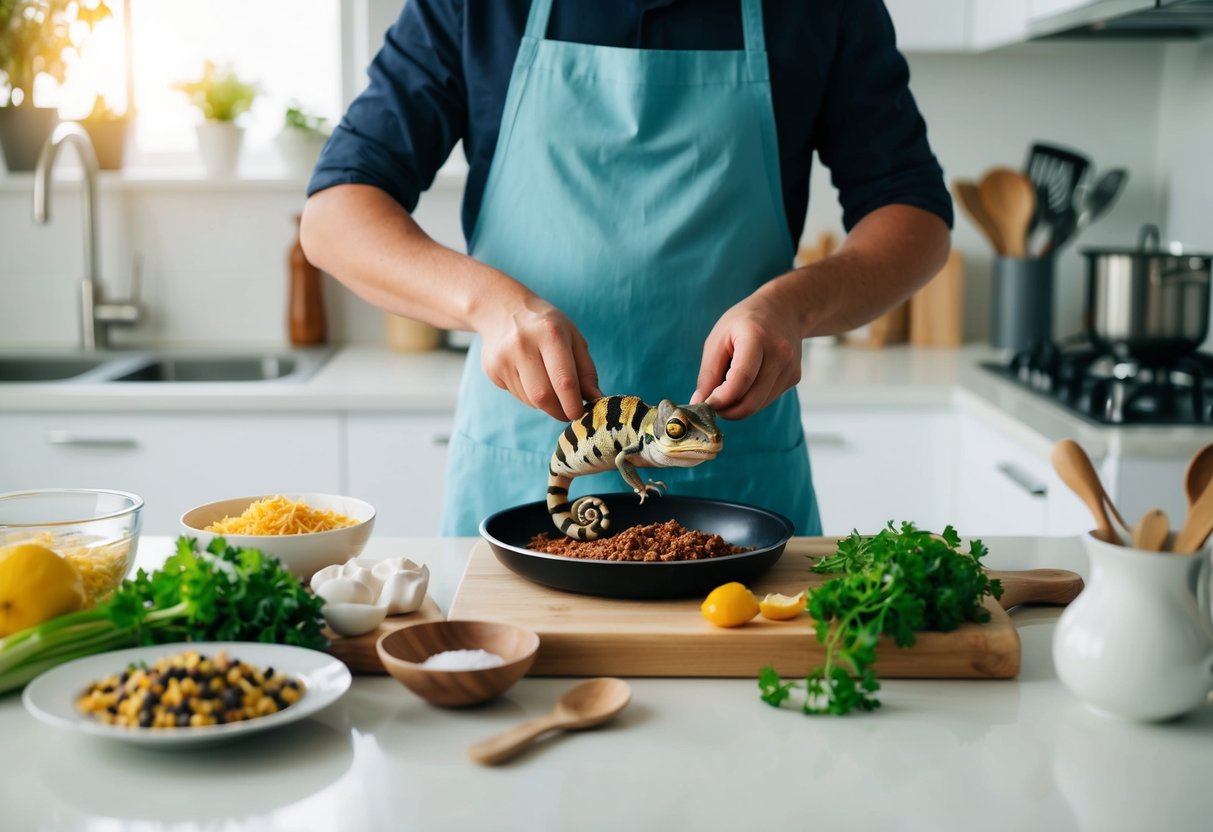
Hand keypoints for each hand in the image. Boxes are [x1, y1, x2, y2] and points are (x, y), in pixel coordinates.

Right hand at [477, 291, 602, 421]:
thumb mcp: (572, 337)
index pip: (564, 381)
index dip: (573, 404)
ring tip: (548, 385)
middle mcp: (522, 344)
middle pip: (543, 396)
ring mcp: (503, 358)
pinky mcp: (491, 370)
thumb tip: (596, 399)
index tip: (580, 414)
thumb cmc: (546, 325)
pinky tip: (529, 377)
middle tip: (568, 412)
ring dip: (545, 403)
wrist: (501, 308)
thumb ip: (586, 370)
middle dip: (559, 411)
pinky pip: (517, 395)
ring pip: (529, 400)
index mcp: (549, 333)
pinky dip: (529, 396)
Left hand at [691, 289, 802, 419]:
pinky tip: (746, 383)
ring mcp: (790, 368)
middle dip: (728, 411)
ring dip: (738, 407)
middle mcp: (779, 355)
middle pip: (752, 400)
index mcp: (757, 338)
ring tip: (727, 390)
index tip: (705, 404)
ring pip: (759, 405)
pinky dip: (751, 399)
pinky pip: (767, 399)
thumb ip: (708, 372)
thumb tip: (700, 402)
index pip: (741, 379)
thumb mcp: (719, 337)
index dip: (722, 398)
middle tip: (712, 405)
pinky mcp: (794, 378)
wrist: (784, 308)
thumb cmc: (745, 321)